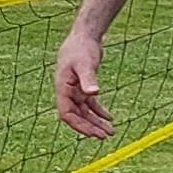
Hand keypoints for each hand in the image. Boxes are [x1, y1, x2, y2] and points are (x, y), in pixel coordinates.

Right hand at [52, 25, 112, 139]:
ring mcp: (74, 90)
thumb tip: (94, 93)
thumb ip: (88, 79)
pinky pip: (90, 104)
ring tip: (110, 132)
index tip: (93, 134)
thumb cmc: (81, 48)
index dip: (79, 126)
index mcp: (62, 88)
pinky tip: (110, 118)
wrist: (84, 36)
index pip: (67, 114)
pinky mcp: (83, 86)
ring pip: (84, 112)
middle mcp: (67, 92)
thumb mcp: (85, 63)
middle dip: (90, 128)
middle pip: (76, 116)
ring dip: (95, 122)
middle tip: (105, 136)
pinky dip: (99, 111)